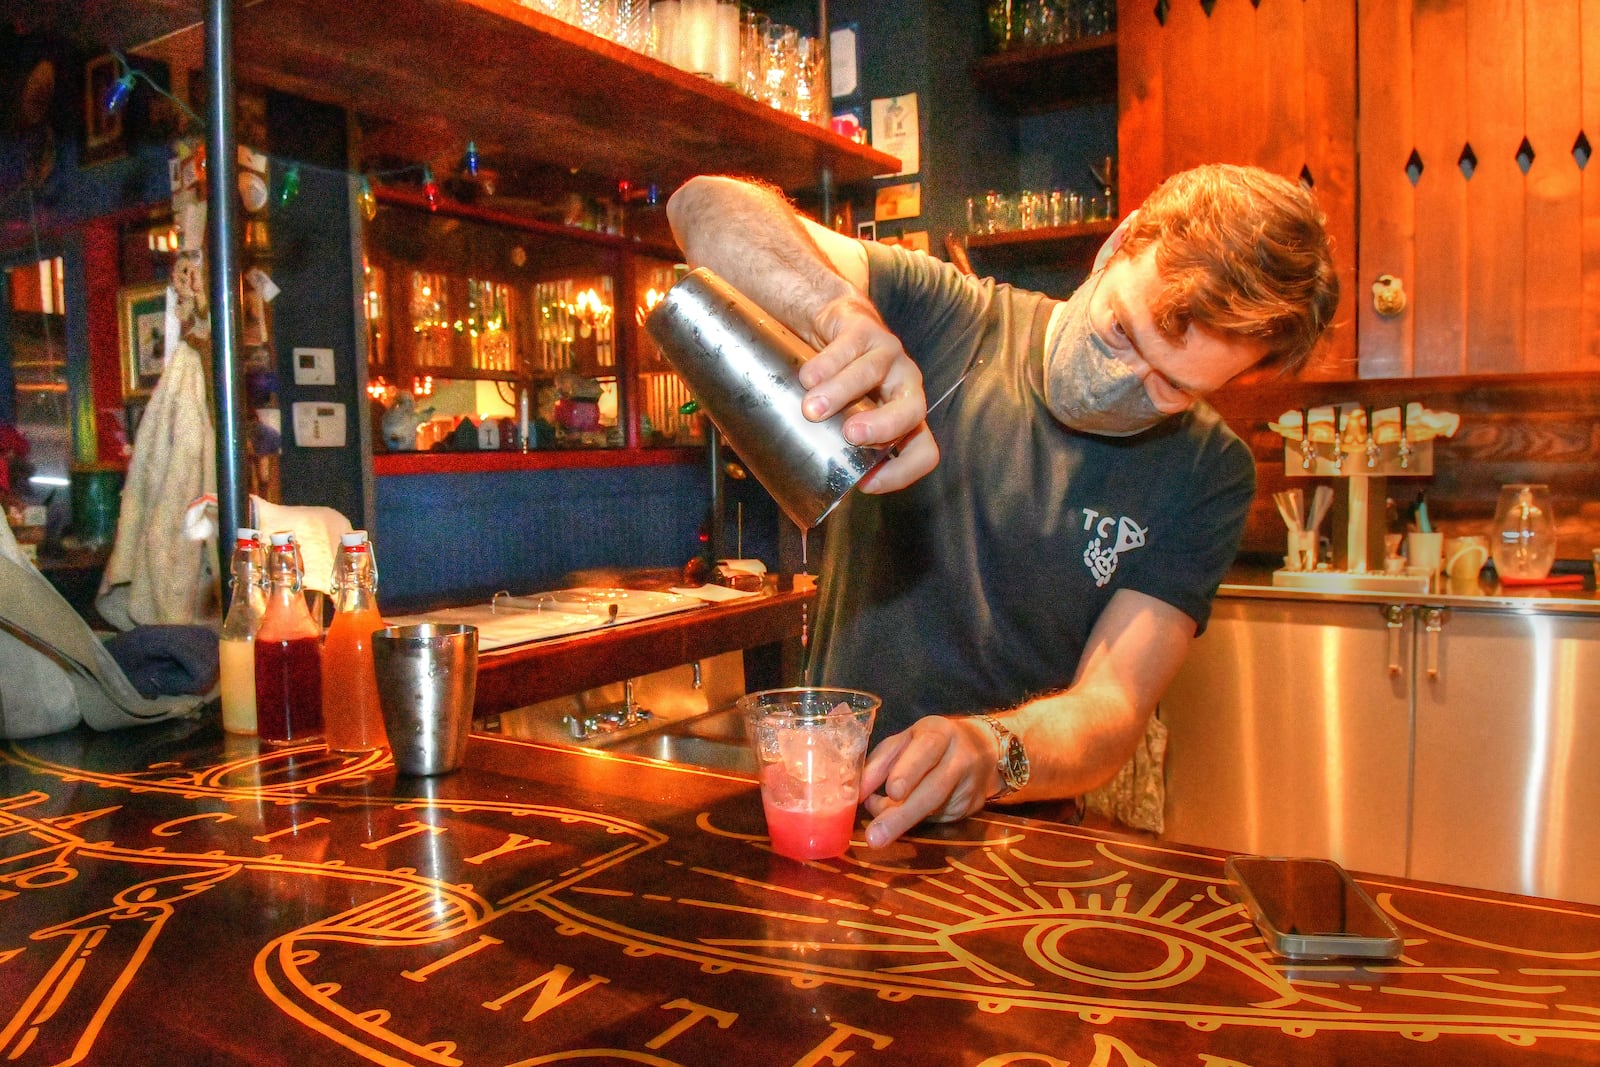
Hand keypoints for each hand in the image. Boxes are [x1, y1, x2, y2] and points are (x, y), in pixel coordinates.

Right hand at [797, 293, 936, 492]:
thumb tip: (813, 479)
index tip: (866, 482)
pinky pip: (850, 346)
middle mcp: (905, 387)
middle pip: (911, 411)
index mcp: (906, 417)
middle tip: (849, 435)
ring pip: (872, 373)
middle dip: (882, 426)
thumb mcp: (845, 416)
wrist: (835, 326)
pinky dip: (826, 365)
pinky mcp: (866, 330)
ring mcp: (889, 356)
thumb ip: (838, 443)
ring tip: (811, 409)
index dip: (903, 472)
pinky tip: (807, 378)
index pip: (924, 451)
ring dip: (841, 393)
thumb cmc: (840, 382)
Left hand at [858, 716, 996, 847]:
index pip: (926, 749)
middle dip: (902, 814)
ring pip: (936, 808)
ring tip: (879, 837)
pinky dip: (916, 821)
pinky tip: (902, 820)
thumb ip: (881, 763)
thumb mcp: (905, 741)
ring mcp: (971, 784)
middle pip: (934, 789)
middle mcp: (961, 757)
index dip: (909, 771)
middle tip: (875, 836)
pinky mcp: (973, 806)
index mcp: (940, 733)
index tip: (892, 792)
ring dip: (904, 823)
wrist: (983, 749)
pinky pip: (940, 818)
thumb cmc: (930, 744)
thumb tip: (858, 793)